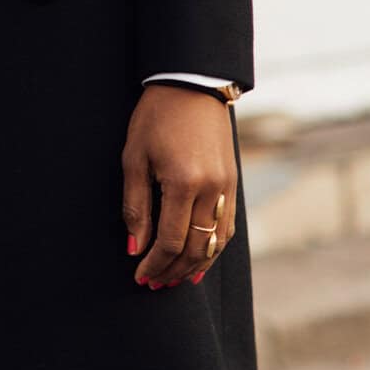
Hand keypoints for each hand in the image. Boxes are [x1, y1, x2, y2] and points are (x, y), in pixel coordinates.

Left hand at [121, 84, 236, 288]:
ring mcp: (228, 187)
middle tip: (153, 284)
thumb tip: (135, 247)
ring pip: (216, 243)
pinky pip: (227, 228)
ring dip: (195, 266)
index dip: (154, 264)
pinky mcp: (234, 182)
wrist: (192, 84)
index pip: (171, 241)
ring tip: (174, 280)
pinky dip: (214, 248)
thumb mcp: (134, 158)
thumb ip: (136, 206)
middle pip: (197, 249)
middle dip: (173, 271)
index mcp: (184, 183)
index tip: (139, 276)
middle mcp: (213, 189)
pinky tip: (200, 260)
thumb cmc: (156, 117)